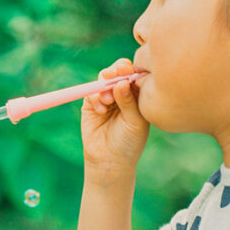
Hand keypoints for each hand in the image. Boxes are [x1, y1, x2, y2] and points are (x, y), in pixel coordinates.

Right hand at [80, 58, 149, 182]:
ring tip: (108, 101)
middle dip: (116, 71)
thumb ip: (129, 101)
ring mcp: (106, 97)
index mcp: (138, 95)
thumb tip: (122, 81)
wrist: (110, 160)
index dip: (131, 69)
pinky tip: (101, 111)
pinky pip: (91, 92)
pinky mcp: (91, 104)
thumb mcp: (135, 122)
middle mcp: (122, 93)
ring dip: (105, 86)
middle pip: (118, 71)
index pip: (135, 74)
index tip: (127, 71)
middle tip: (115, 75)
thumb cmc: (129, 142)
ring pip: (104, 79)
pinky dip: (95, 97)